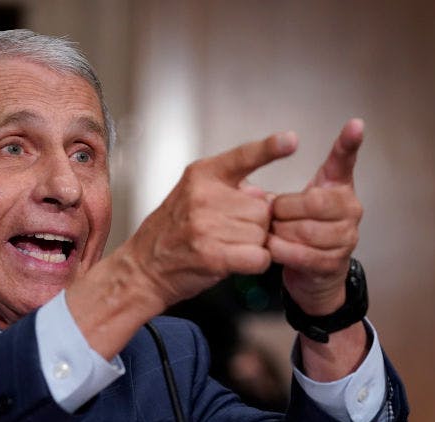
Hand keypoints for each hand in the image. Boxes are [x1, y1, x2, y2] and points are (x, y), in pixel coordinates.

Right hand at [127, 132, 297, 308]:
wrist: (144, 268)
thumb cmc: (173, 233)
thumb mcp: (194, 195)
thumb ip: (232, 190)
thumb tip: (266, 198)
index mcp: (202, 175)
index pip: (243, 156)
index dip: (269, 148)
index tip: (290, 140)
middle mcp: (204, 196)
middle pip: (262, 208)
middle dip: (255, 224)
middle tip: (229, 233)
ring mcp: (206, 225)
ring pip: (261, 234)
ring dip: (253, 245)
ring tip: (226, 247)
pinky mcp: (212, 255)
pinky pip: (259, 257)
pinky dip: (255, 263)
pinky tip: (236, 262)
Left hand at [268, 119, 363, 314]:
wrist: (313, 275)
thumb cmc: (299, 232)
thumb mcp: (294, 206)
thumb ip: (284, 191)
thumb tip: (253, 188)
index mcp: (338, 188)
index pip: (345, 161)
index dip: (349, 143)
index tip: (355, 124)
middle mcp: (350, 209)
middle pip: (314, 202)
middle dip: (285, 210)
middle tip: (272, 216)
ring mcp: (347, 237)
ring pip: (306, 230)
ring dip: (280, 233)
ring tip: (272, 233)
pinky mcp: (334, 262)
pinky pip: (303, 253)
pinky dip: (282, 251)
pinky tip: (272, 248)